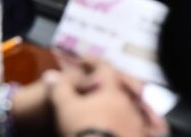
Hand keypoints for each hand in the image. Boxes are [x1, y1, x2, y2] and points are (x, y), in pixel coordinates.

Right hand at [51, 59, 165, 136]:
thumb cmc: (83, 128)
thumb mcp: (65, 108)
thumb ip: (60, 89)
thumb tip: (50, 75)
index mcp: (111, 90)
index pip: (105, 68)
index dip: (93, 62)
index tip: (83, 62)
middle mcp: (128, 102)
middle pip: (120, 88)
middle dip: (109, 88)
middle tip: (97, 91)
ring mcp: (136, 121)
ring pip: (131, 108)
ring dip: (120, 108)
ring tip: (108, 114)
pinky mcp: (139, 136)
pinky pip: (139, 128)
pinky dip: (129, 126)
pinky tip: (121, 130)